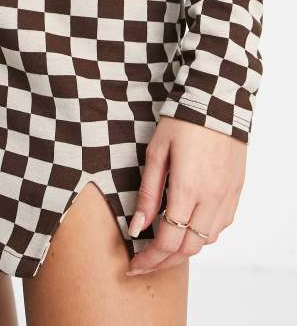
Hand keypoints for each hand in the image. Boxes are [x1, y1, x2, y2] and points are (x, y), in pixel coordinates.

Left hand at [126, 115, 246, 274]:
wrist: (216, 103)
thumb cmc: (181, 123)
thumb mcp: (156, 153)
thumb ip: (148, 193)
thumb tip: (137, 228)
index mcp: (188, 189)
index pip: (168, 241)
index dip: (149, 259)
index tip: (133, 265)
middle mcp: (212, 199)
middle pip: (189, 248)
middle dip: (164, 261)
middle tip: (144, 263)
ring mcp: (227, 196)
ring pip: (207, 240)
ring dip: (184, 249)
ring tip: (163, 246)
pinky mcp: (236, 191)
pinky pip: (221, 225)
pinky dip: (202, 234)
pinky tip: (188, 227)